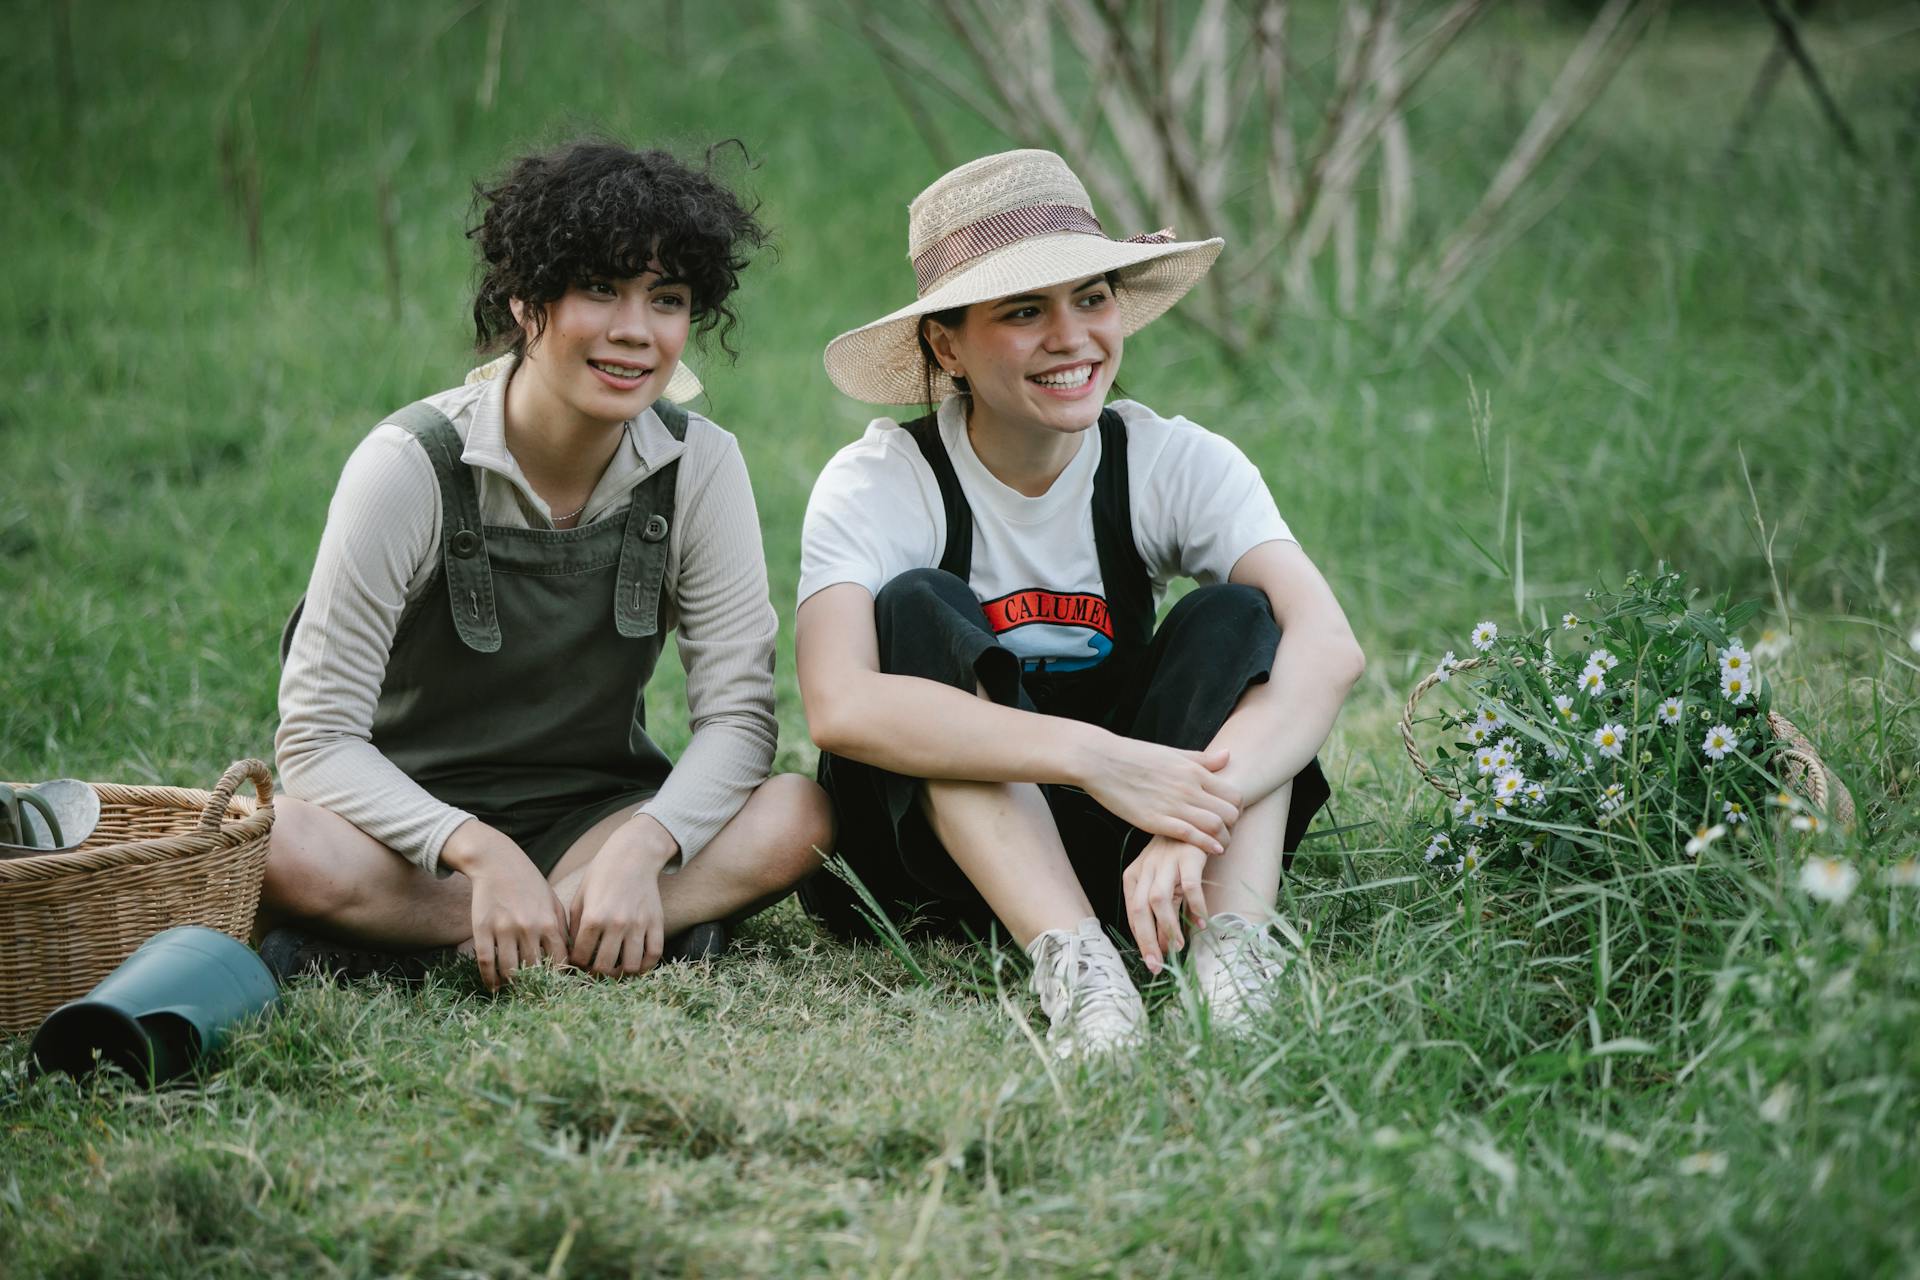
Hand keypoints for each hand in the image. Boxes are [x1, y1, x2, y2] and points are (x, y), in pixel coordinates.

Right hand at [442, 820, 568, 991]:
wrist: (497, 862)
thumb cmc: (529, 883)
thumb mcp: (552, 901)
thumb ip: (561, 928)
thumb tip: (568, 956)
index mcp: (549, 922)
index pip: (559, 961)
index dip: (556, 978)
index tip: (554, 986)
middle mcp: (529, 927)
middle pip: (533, 969)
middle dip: (533, 984)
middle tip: (532, 994)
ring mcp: (504, 928)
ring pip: (509, 969)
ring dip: (511, 984)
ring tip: (513, 990)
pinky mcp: (482, 928)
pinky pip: (486, 961)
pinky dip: (489, 978)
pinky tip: (493, 986)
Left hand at [566, 814, 678, 976]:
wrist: (634, 855)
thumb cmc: (602, 874)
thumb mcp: (580, 896)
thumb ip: (573, 926)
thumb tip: (572, 953)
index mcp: (594, 917)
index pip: (581, 956)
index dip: (576, 964)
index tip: (578, 962)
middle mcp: (617, 923)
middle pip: (604, 966)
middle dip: (596, 973)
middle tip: (595, 969)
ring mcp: (639, 924)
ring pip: (630, 966)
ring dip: (620, 973)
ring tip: (615, 968)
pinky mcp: (656, 922)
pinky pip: (654, 954)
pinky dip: (645, 965)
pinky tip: (635, 963)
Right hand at [1076, 735, 1239, 854]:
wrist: (1100, 761)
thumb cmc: (1135, 755)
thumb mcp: (1172, 753)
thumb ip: (1201, 759)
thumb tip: (1228, 756)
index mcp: (1193, 770)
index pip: (1233, 794)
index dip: (1238, 809)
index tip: (1231, 816)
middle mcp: (1188, 788)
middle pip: (1230, 813)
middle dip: (1234, 826)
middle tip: (1227, 832)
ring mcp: (1173, 805)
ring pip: (1215, 826)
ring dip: (1223, 839)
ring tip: (1220, 844)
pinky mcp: (1156, 821)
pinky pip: (1190, 836)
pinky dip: (1206, 845)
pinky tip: (1212, 850)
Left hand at [1122, 836, 1211, 974]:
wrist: (1197, 825)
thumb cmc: (1176, 858)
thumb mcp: (1165, 884)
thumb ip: (1162, 913)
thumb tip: (1163, 948)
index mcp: (1134, 875)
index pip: (1132, 913)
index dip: (1140, 939)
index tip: (1151, 962)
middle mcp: (1146, 868)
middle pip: (1140, 909)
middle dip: (1147, 940)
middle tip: (1157, 964)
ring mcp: (1165, 862)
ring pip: (1159, 899)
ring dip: (1168, 926)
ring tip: (1178, 946)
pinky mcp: (1187, 857)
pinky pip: (1189, 886)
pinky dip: (1195, 906)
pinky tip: (1202, 922)